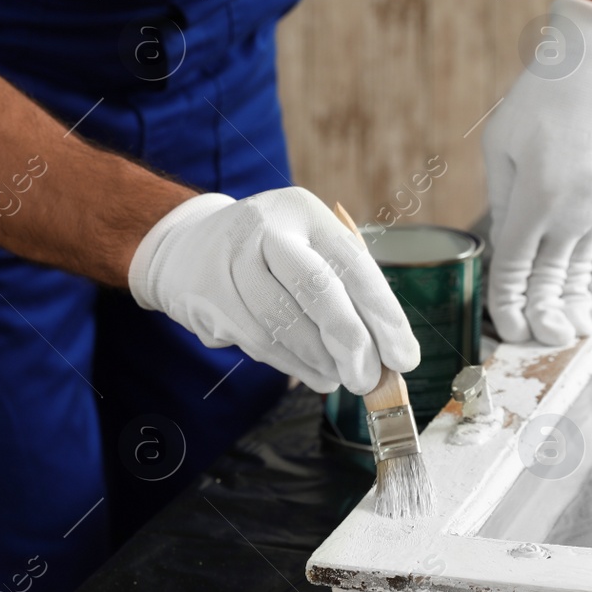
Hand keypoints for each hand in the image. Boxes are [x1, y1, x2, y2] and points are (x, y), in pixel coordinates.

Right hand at [128, 187, 420, 394]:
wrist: (187, 248)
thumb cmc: (270, 256)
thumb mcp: (308, 248)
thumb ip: (347, 292)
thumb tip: (386, 355)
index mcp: (304, 211)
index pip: (354, 263)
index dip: (384, 315)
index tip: (404, 356)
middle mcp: (266, 228)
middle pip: (318, 289)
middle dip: (351, 343)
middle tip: (368, 380)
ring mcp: (231, 260)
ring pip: (284, 324)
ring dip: (319, 361)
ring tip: (339, 379)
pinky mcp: (207, 295)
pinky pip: (258, 341)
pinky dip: (291, 365)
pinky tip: (311, 373)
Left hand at [481, 0, 591, 344]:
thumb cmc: (538, 101)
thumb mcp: (501, 146)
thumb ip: (501, 199)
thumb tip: (502, 246)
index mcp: (535, 198)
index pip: (516, 268)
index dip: (508, 304)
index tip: (505, 326)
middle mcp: (573, 212)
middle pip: (552, 281)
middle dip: (541, 318)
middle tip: (535, 343)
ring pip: (583, 273)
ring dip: (573, 309)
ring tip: (567, 337)